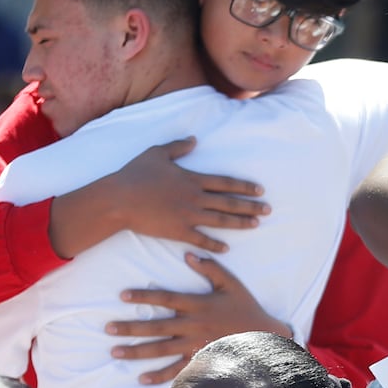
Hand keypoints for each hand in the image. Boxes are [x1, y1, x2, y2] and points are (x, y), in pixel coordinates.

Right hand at [106, 138, 269, 252]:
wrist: (118, 199)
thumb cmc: (135, 174)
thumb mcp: (157, 153)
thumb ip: (178, 146)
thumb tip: (194, 139)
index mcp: (192, 179)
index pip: (226, 182)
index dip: (244, 186)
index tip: (260, 190)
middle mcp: (195, 198)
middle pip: (229, 203)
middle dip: (251, 207)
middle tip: (269, 210)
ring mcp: (188, 216)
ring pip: (221, 221)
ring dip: (240, 223)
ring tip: (256, 225)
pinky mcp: (178, 231)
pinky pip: (201, 239)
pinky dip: (215, 244)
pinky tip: (227, 248)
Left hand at [106, 254, 292, 383]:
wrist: (265, 335)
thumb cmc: (247, 307)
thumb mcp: (231, 284)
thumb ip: (210, 268)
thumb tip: (188, 254)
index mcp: (198, 304)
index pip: (166, 298)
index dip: (144, 295)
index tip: (122, 295)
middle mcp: (193, 324)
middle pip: (156, 326)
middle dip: (131, 327)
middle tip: (107, 329)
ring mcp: (196, 344)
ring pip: (161, 349)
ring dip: (137, 351)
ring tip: (115, 351)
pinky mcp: (201, 359)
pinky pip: (177, 369)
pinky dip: (160, 375)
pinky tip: (141, 378)